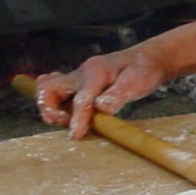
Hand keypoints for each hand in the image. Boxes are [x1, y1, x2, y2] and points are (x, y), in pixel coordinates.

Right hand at [33, 46, 169, 138]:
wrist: (146, 59)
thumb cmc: (143, 70)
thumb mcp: (137, 82)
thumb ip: (118, 95)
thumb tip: (101, 108)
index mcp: (95, 71)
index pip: (81, 98)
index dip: (77, 118)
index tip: (75, 135)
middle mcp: (81, 73)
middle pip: (50, 88)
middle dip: (50, 109)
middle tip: (63, 124)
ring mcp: (77, 78)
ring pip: (48, 89)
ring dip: (50, 107)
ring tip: (65, 121)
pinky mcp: (77, 85)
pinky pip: (55, 89)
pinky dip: (52, 101)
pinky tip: (62, 111)